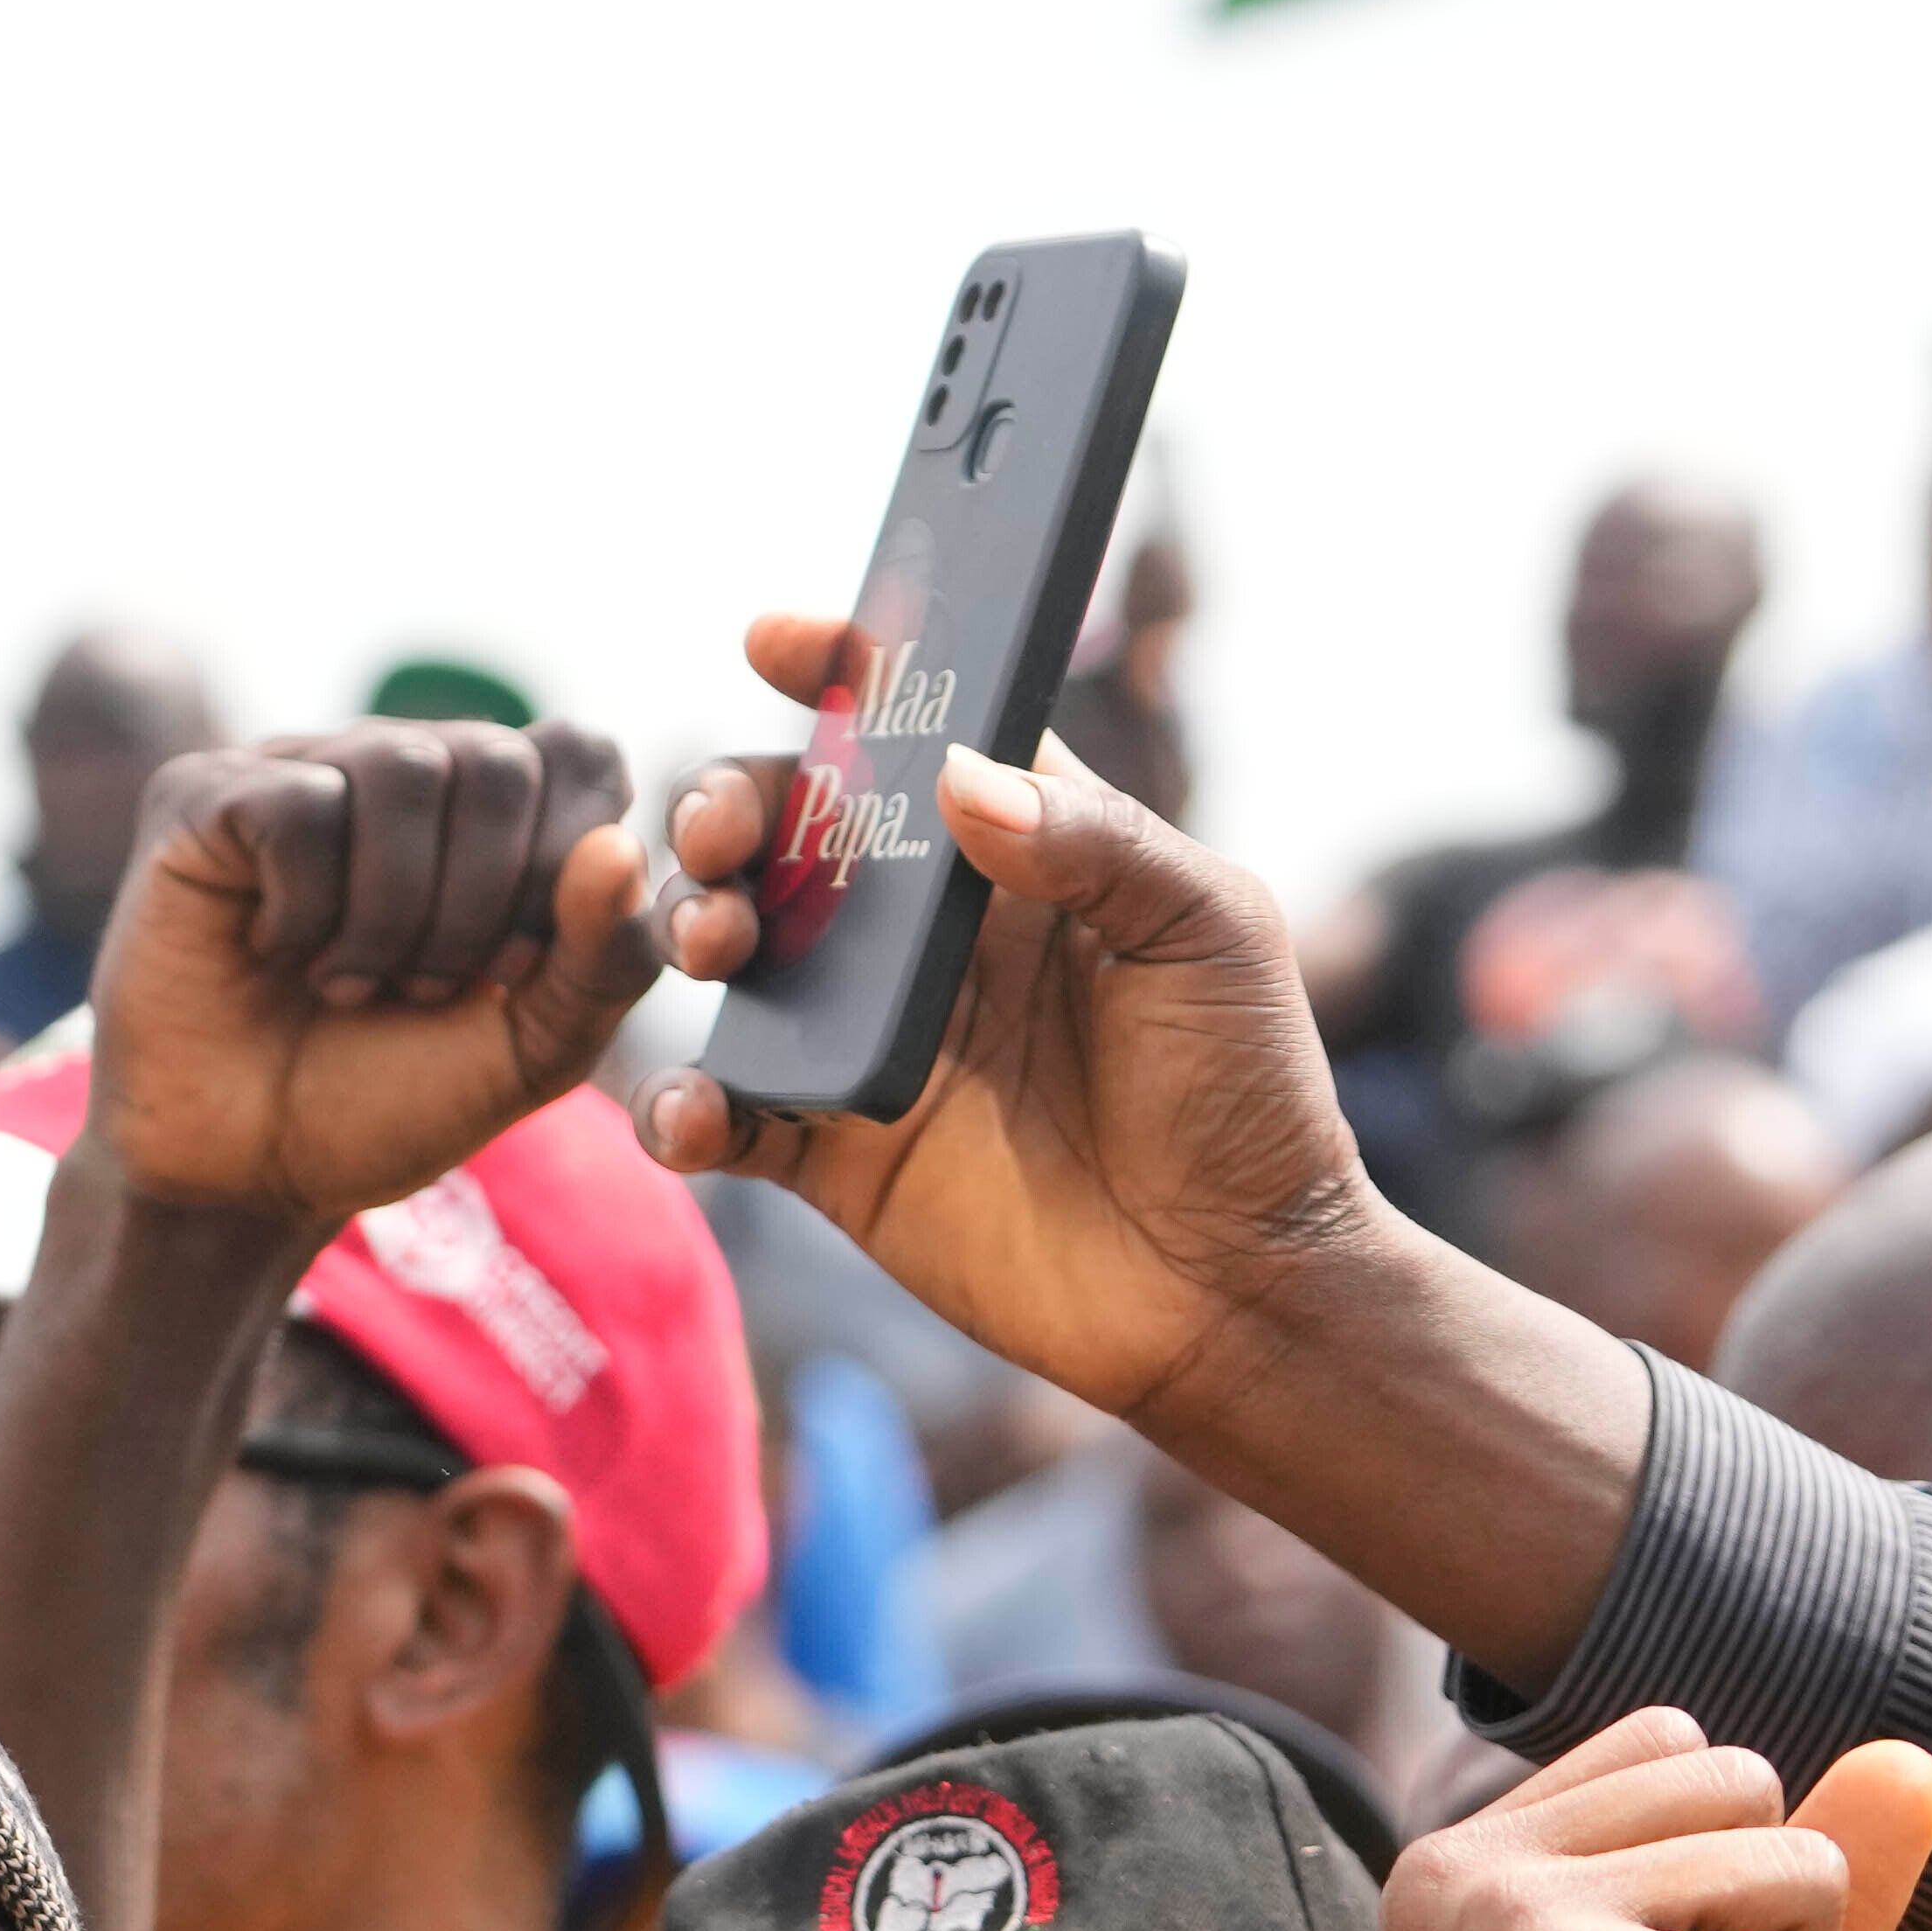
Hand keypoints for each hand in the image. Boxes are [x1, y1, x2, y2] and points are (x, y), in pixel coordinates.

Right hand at [91, 717, 654, 1222]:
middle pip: (497, 760)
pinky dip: (307, 907)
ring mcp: (300, 770)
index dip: (563, 867)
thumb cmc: (389, 1101)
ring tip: (350, 984)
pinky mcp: (207, 796)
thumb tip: (618, 849)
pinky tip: (278, 951)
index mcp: (492, 813)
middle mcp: (400, 768)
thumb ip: (603, 960)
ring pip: (400, 766)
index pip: (580, 756)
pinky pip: (299, 804)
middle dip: (479, 906)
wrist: (249, 1174)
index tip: (510, 974)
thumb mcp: (531, 1050)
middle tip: (423, 991)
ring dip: (392, 912)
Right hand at [639, 652, 1391, 1445]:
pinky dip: (682, 1111)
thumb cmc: (1249, 1097)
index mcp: (1020, 855)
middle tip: (727, 828)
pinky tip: (691, 1113)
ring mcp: (873, 1042)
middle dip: (732, 801)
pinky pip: (730, 1119)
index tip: (777, 639)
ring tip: (714, 940)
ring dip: (693, 923)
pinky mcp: (837, 1155)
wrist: (1234, 1291)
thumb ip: (1095, 842)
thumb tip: (954, 775)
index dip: (842, 675)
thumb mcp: (1207, 935)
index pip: (915, 734)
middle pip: (792, 830)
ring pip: (739, 955)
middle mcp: (930, 937)